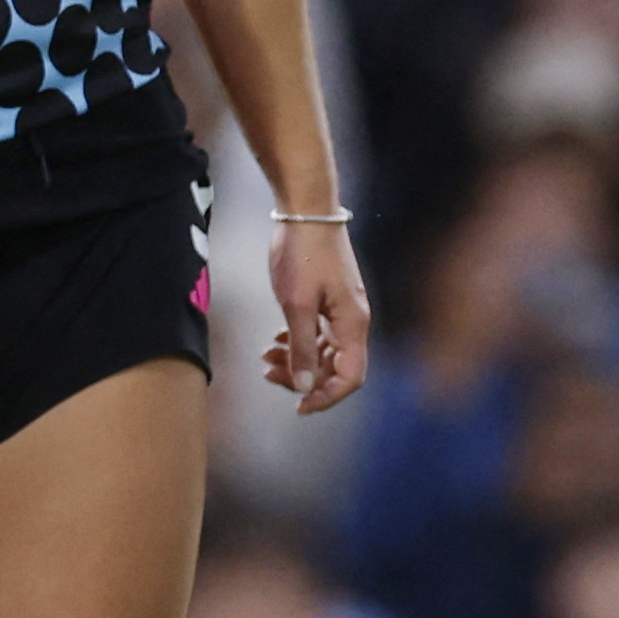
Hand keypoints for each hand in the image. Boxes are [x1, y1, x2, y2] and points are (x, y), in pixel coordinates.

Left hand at [261, 217, 371, 414]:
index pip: (350, 377)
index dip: (326, 397)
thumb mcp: (296, 304)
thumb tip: (304, 386)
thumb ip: (301, 347)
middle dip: (303, 377)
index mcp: (352, 324)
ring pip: (323, 351)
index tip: (298, 406)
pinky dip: (298, 342)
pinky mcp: (329, 299)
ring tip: (266, 357)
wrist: (306, 211)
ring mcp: (342, 309)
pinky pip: (318, 333)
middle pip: (335, 367)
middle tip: (268, 373)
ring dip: (297, 360)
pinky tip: (276, 341)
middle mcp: (352, 320)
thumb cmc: (302, 253)